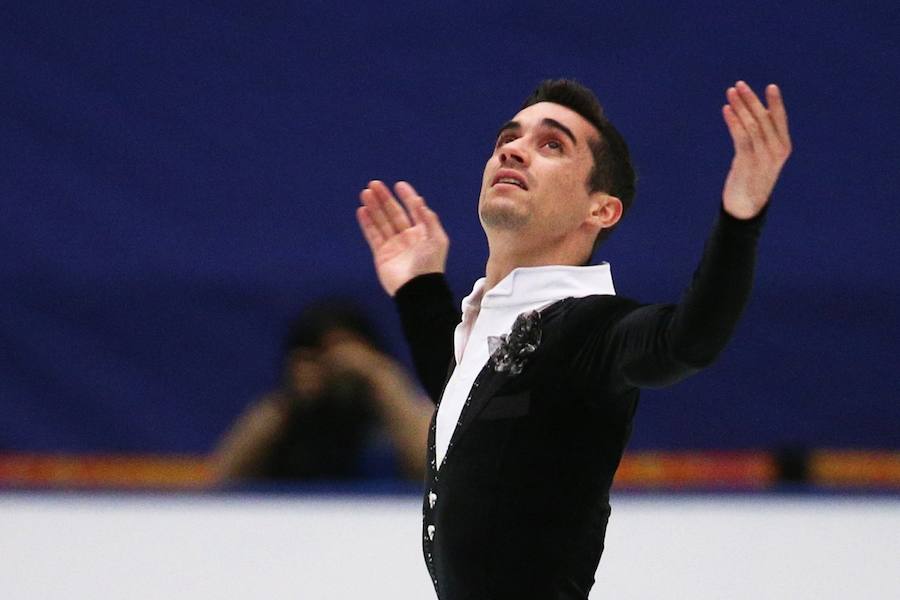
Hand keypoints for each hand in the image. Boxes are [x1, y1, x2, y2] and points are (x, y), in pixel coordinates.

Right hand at [356, 180, 448, 295]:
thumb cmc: (430, 266)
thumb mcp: (436, 239)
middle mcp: (408, 237)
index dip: (407, 197)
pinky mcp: (382, 255)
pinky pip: (373, 235)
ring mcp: (394, 245)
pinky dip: (367, 223)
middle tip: (374, 184)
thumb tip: (419, 201)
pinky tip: (362, 210)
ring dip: (374, 207)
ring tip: (365, 193)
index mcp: (423, 232)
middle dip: (384, 199)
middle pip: (394, 213)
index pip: (414, 210)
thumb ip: (428, 219)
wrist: (418, 290)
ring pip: (381, 222)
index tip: (399, 185)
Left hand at [721, 81, 791, 218]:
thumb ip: (763, 137)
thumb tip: (757, 112)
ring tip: (730, 93)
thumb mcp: (762, 155)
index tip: (771, 86)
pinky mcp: (747, 162)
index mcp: (784, 147)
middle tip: (739, 85)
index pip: (780, 120)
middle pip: (763, 119)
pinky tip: (726, 110)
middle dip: (750, 100)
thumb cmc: (753, 176)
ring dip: (739, 107)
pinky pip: (740, 137)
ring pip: (751, 125)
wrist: (746, 205)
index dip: (776, 103)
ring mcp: (762, 157)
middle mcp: (776, 150)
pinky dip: (733, 122)